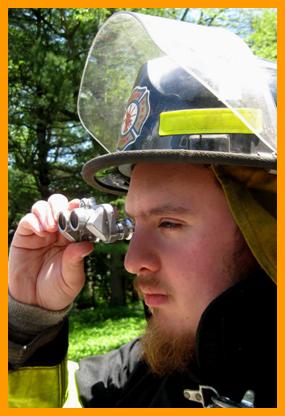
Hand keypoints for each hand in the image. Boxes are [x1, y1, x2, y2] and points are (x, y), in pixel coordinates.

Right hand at [8, 194, 93, 310]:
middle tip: (64, 217)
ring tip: (52, 226)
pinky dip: (35, 221)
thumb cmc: (56, 290)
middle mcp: (57, 232)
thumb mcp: (72, 279)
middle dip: (62, 206)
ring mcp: (40, 232)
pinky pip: (28, 220)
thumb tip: (87, 245)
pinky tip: (41, 232)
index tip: (81, 209)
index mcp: (73, 238)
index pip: (77, 215)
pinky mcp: (24, 237)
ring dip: (49, 211)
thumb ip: (76, 261)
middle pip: (59, 204)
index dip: (79, 209)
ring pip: (43, 207)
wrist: (34, 304)